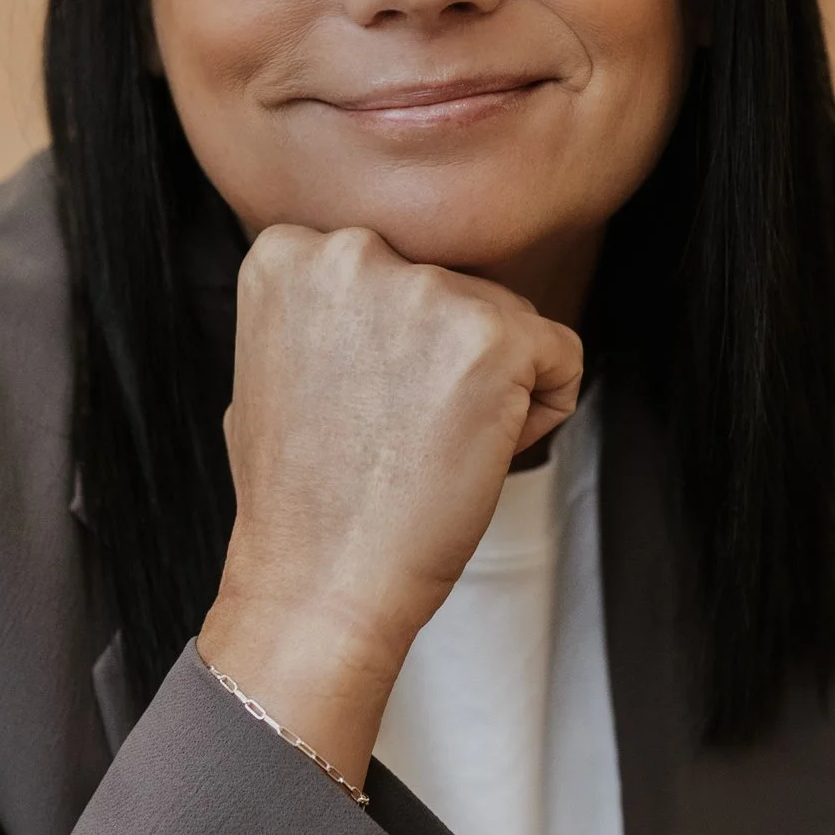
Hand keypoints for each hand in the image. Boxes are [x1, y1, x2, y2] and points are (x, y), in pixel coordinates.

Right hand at [198, 224, 582, 792]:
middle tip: (393, 435)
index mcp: (291, 253)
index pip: (393, 268)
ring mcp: (425, 292)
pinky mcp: (493, 337)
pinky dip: (539, 412)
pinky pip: (562, 356)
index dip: (390, 347)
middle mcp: (353, 252)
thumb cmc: (298, 495)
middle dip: (444, 361)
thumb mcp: (271, 363)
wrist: (318, 582)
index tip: (357, 404)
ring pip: (509, 321)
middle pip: (454, 288)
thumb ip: (321, 309)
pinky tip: (476, 454)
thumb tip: (373, 298)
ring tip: (425, 449)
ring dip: (490, 387)